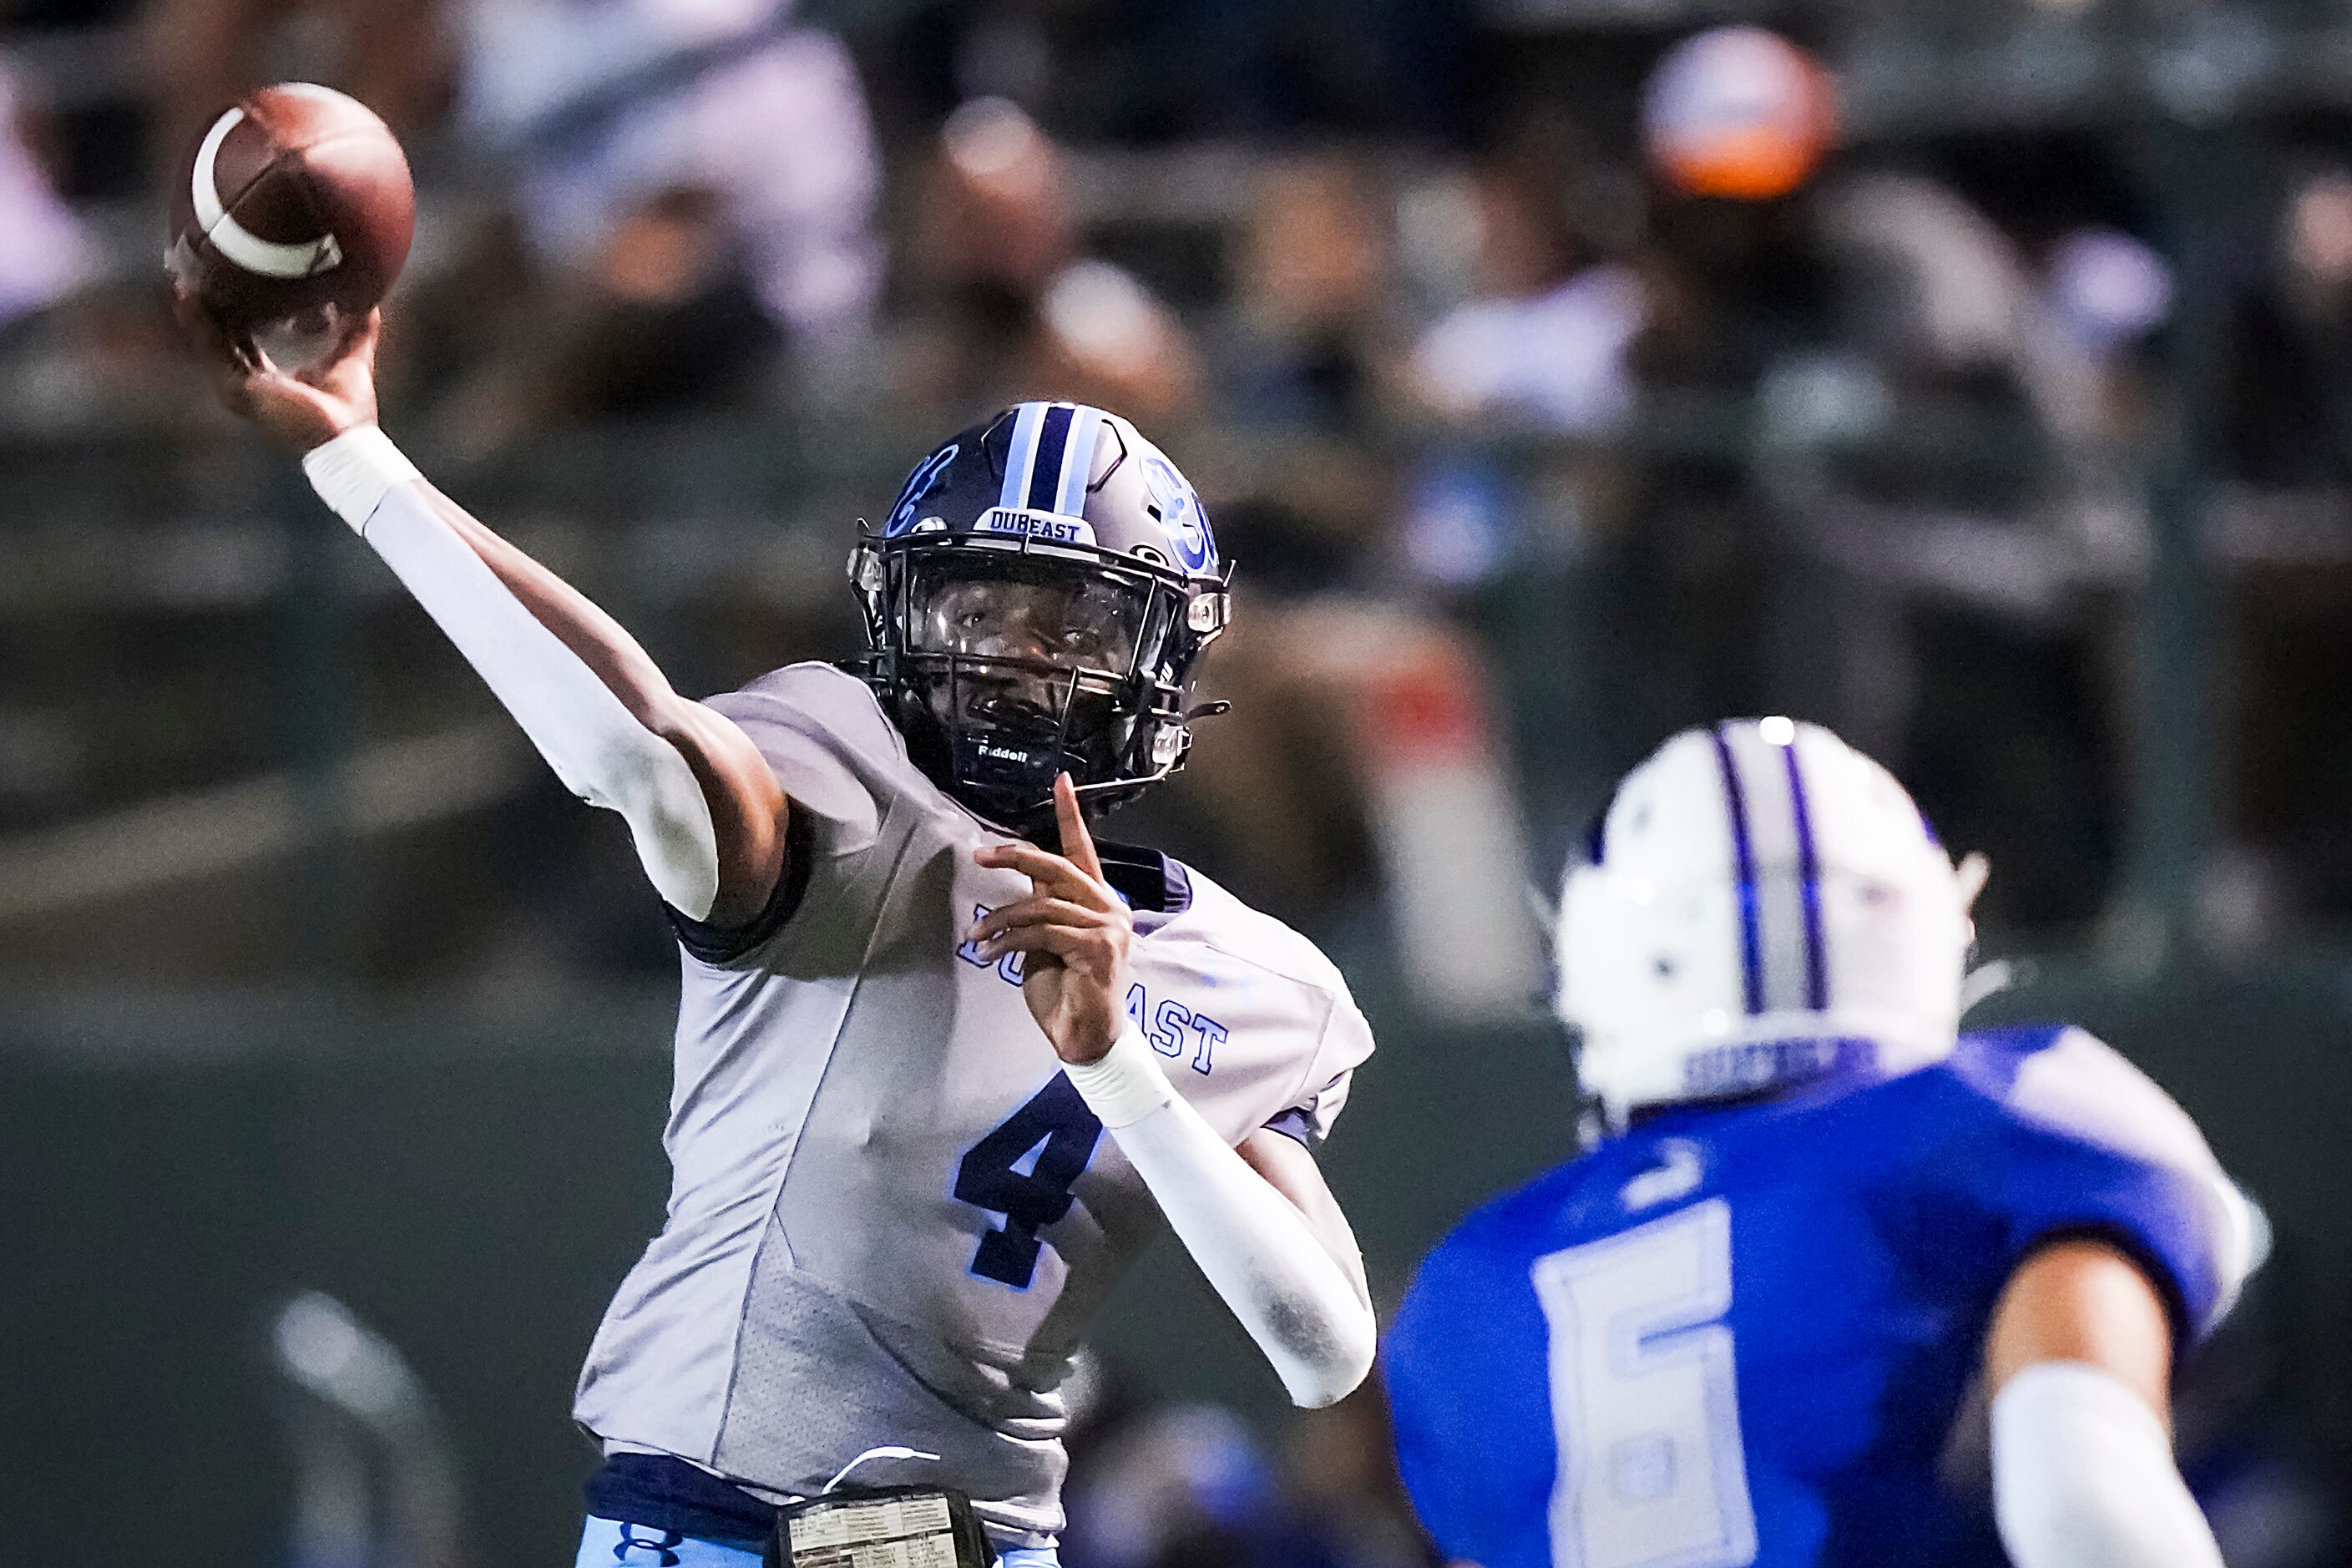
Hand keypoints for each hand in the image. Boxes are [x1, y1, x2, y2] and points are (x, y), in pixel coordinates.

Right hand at [175, 289, 380, 450]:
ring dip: (195, 311)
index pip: (239, 340)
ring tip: (183, 277)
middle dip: (206, 308)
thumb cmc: (349, 410)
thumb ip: (358, 330)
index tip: (226, 281)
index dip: (232, 312)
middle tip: (194, 272)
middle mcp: (247, 385)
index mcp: (267, 380)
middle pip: (217, 339)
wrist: (348, 438)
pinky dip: (200, 324)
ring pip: (208, 342)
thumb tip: (370, 301)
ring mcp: (238, 390)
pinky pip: (212, 350)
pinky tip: (190, 297)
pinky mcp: (238, 391)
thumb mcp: (351, 357)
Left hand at [970, 774, 1131, 1065]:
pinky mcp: (1098, 948)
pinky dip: (1008, 940)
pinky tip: (989, 953)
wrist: (1084, 1039)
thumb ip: (1042, 910)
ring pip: (1042, 904)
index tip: (1061, 780)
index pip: (1084, 850)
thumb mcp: (1045, 943)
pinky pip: (1042, 931)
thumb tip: (1021, 884)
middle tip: (980, 857)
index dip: (1071, 814)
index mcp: (1100, 903)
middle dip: (1016, 858)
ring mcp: (1109, 927)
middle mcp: (1111, 909)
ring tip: (976, 935)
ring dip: (1001, 918)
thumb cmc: (1065, 994)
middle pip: (1059, 867)